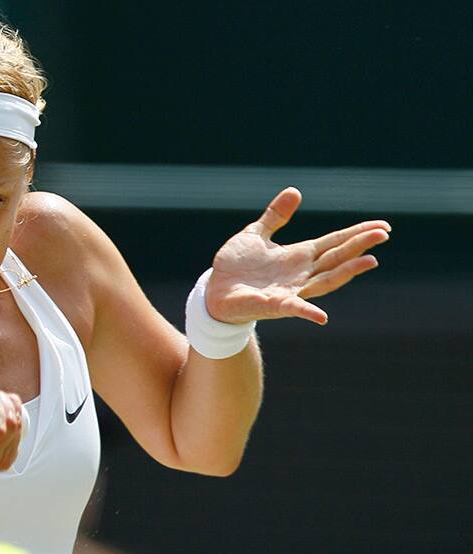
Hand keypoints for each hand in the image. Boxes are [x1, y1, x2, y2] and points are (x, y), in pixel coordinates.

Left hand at [207, 187, 390, 325]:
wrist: (214, 291)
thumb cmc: (236, 265)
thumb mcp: (256, 234)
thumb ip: (275, 216)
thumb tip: (295, 191)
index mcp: (298, 255)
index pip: (334, 243)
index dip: (357, 234)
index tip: (383, 226)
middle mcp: (300, 274)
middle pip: (336, 258)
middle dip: (359, 246)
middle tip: (384, 234)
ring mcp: (290, 290)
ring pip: (325, 281)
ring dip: (347, 272)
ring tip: (370, 261)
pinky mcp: (274, 305)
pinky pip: (294, 308)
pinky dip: (307, 311)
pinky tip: (322, 317)